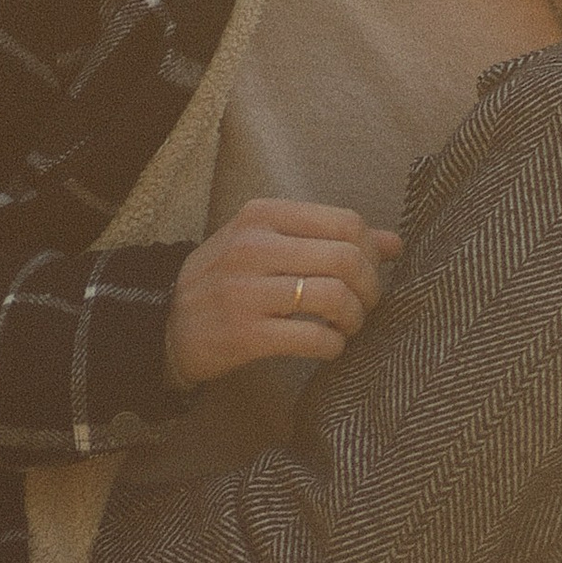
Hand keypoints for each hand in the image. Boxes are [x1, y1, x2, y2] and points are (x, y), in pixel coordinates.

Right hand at [166, 197, 400, 388]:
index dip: (372, 252)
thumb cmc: (227, 280)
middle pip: (347, 258)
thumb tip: (396, 244)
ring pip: (335, 296)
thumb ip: (327, 237)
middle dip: (370, 288)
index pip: (345, 222)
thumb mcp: (266, 243)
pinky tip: (327, 346)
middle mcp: (252, 247)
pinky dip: (333, 345)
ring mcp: (246, 292)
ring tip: (347, 327)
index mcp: (261, 216)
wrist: (166, 325)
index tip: (368, 274)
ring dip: (355, 318)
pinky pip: (314, 338)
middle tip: (364, 306)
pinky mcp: (245, 334)